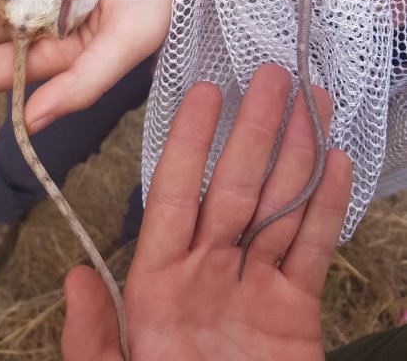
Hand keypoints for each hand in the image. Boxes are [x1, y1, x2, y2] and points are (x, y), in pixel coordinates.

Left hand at [62, 65, 351, 360]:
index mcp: (158, 284)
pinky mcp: (296, 310)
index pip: (175, 196)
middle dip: (254, 132)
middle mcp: (208, 272)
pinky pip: (312, 249)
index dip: (190, 143)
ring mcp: (255, 287)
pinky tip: (336, 164)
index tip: (204, 95)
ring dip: (296, 154)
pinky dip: (327, 207)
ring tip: (312, 103)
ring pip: (278, 207)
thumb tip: (75, 279)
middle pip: (235, 189)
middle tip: (271, 78)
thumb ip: (94, 343)